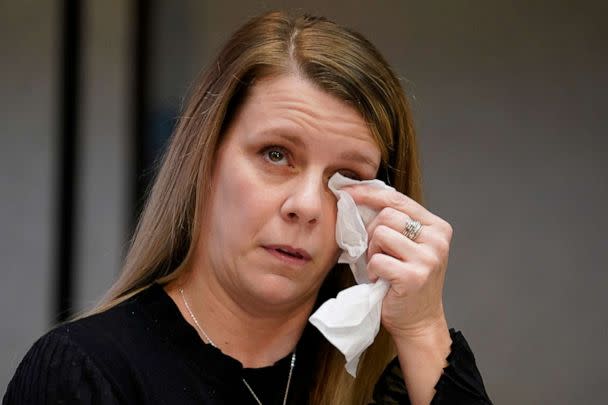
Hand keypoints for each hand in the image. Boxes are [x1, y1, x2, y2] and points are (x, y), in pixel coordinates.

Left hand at [345, 184, 451, 339]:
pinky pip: (377, 260)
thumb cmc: (405, 282)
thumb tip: (356, 197)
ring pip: (380, 234)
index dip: (369, 193)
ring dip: (372, 252)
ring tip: (381, 267)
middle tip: (375, 254)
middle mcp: (437, 240)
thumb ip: (392, 223)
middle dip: (371, 233)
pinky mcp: (414, 276)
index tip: (346, 192)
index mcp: (437, 227)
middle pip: (387, 215)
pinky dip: (372, 271)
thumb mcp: (406, 247)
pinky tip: (381, 280)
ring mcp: (428, 258)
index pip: (398, 199)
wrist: (418, 322)